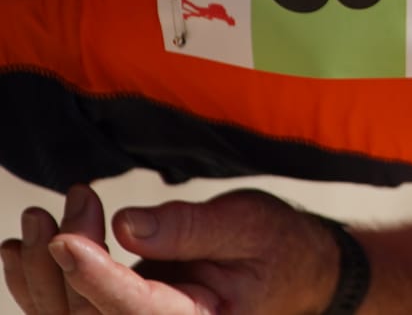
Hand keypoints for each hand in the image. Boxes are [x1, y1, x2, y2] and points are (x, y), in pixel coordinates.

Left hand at [2, 185, 340, 314]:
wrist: (294, 267)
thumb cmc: (278, 247)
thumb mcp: (249, 223)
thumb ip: (191, 228)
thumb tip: (129, 225)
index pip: (134, 307)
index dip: (94, 276)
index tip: (65, 240)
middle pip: (89, 314)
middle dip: (65, 258)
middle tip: (74, 199)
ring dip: (42, 270)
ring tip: (38, 219)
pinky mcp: (122, 311)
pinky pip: (70, 309)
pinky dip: (40, 280)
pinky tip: (26, 251)